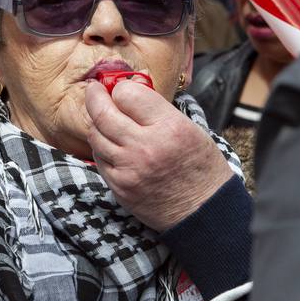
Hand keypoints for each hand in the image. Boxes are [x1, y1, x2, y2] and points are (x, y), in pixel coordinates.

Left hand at [85, 79, 234, 232]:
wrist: (204, 212)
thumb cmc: (201, 168)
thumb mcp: (190, 129)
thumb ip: (158, 110)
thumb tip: (129, 91)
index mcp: (169, 127)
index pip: (127, 93)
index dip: (122, 88)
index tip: (122, 89)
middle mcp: (145, 146)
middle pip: (103, 113)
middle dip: (95, 96)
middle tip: (95, 90)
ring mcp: (129, 168)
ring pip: (95, 135)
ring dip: (97, 122)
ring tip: (103, 118)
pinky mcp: (119, 187)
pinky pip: (99, 158)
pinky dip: (101, 146)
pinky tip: (109, 143)